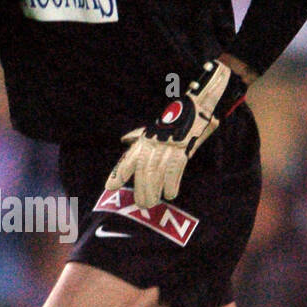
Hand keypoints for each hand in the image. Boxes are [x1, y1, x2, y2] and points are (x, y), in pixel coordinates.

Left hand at [105, 60, 247, 207]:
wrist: (198, 103)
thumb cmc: (176, 118)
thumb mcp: (154, 126)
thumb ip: (139, 136)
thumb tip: (124, 139)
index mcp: (146, 138)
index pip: (129, 157)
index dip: (119, 173)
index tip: (109, 187)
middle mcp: (154, 142)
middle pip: (143, 170)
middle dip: (140, 188)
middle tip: (141, 203)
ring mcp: (168, 145)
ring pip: (156, 172)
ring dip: (153, 190)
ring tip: (152, 203)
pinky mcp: (183, 147)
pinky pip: (174, 169)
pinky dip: (171, 183)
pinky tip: (170, 194)